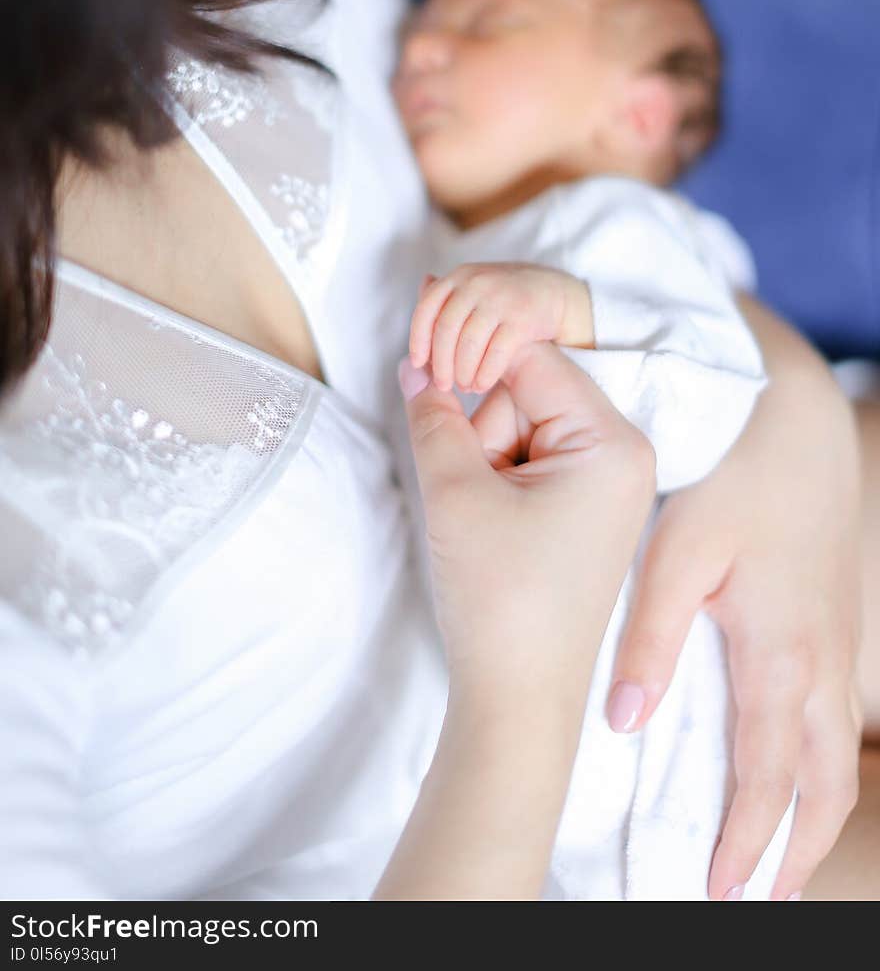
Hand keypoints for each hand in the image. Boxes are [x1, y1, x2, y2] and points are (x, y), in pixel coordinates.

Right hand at [399, 342, 654, 713]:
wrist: (520, 699)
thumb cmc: (500, 599)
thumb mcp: (455, 490)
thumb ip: (434, 414)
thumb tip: (418, 365)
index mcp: (613, 443)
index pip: (530, 360)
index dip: (470, 370)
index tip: (429, 390)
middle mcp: (624, 454)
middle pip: (528, 393)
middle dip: (483, 432)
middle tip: (474, 498)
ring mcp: (609, 483)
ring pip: (523, 429)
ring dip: (487, 461)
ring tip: (485, 525)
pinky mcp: (588, 509)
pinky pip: (533, 463)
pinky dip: (499, 484)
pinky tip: (493, 533)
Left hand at [409, 263, 594, 393]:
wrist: (552, 291)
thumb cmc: (503, 296)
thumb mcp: (471, 287)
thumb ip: (444, 297)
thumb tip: (417, 296)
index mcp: (458, 277)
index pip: (426, 309)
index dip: (418, 339)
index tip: (418, 364)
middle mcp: (477, 284)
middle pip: (446, 330)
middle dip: (440, 363)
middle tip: (442, 386)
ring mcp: (501, 299)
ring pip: (469, 344)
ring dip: (463, 372)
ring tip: (464, 387)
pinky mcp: (523, 318)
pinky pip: (496, 353)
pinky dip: (485, 374)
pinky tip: (482, 386)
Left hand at [606, 297, 862, 901]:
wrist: (797, 418)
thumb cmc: (733, 478)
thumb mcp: (681, 548)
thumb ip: (652, 634)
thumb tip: (622, 721)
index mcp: (781, 652)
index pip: (771, 776)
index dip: (750, 841)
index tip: (721, 891)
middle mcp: (822, 662)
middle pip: (825, 787)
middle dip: (794, 851)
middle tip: (753, 896)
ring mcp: (840, 644)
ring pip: (841, 754)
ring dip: (813, 812)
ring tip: (777, 856)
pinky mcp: (837, 622)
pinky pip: (839, 715)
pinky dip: (818, 760)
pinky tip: (785, 762)